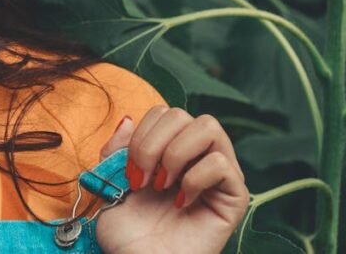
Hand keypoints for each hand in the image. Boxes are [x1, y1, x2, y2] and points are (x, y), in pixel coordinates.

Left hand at [95, 106, 250, 253]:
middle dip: (152, 144)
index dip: (140, 136)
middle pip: (182, 114)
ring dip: (175, 154)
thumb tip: (127, 118)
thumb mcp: (111, 183)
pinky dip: (195, 178)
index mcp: (169, 150)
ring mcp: (218, 175)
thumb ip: (116, 149)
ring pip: (208, 126)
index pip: (163, 113)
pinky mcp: (235, 196)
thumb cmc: (128, 232)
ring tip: (163, 186)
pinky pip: (221, 163)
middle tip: (143, 181)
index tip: (129, 173)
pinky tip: (182, 203)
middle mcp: (197, 156)